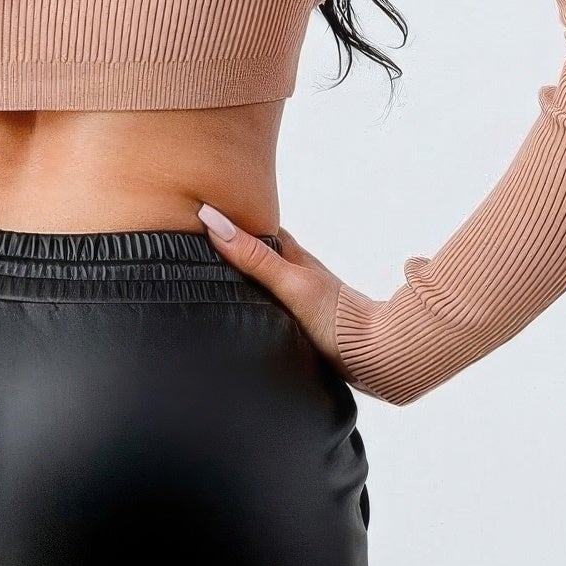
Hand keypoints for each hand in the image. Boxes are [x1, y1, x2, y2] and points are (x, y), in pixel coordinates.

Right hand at [195, 205, 362, 374]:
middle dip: (226, 248)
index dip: (226, 219)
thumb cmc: (337, 317)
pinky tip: (234, 311)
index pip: (251, 226)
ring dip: (236, 278)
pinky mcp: (294, 321)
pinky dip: (246, 301)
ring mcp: (293, 296)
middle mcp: (290, 271)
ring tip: (202, 277)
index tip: (194, 210)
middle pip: (252, 252)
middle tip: (191, 243)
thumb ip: (254, 257)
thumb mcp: (290, 283)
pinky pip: (262, 303)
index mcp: (289, 253)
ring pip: (256, 279)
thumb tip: (213, 221)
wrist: (374, 355)